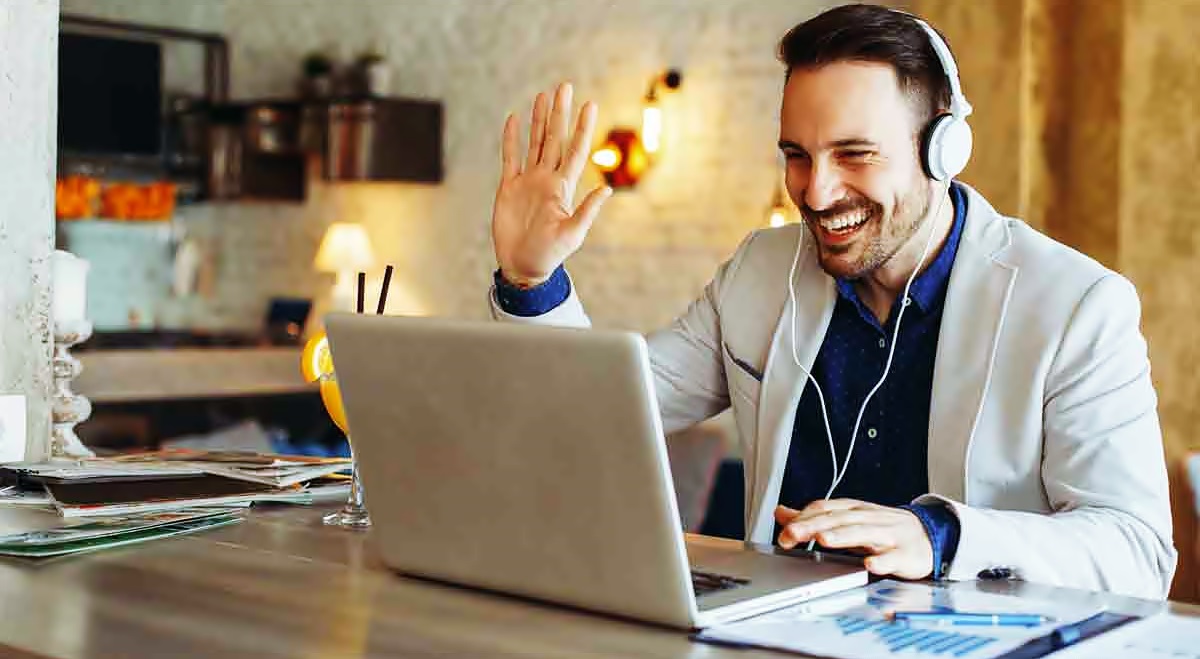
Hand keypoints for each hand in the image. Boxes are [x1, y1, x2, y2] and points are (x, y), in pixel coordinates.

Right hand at [492, 82, 612, 286]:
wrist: (524, 266)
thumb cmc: (550, 254)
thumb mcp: (573, 234)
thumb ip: (588, 211)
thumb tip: (607, 189)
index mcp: (564, 187)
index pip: (575, 150)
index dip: (582, 128)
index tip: (589, 104)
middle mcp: (547, 179)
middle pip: (554, 138)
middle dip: (559, 113)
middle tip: (564, 87)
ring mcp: (528, 181)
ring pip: (534, 143)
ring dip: (538, 119)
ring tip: (543, 95)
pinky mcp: (509, 187)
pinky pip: (510, 158)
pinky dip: (511, 138)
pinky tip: (514, 119)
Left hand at [774, 499, 933, 578]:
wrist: (928, 536)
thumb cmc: (884, 528)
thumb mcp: (848, 519)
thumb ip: (815, 518)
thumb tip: (781, 513)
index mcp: (854, 510)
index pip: (825, 508)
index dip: (803, 518)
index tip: (784, 530)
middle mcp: (868, 519)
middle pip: (838, 520)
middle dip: (813, 526)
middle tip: (791, 534)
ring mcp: (888, 535)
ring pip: (863, 533)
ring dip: (842, 536)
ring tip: (823, 540)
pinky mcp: (905, 554)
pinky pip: (892, 557)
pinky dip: (881, 560)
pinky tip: (870, 564)